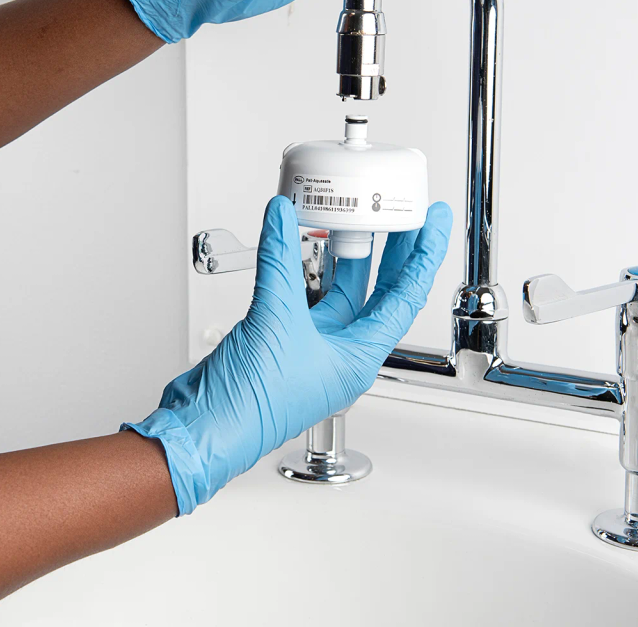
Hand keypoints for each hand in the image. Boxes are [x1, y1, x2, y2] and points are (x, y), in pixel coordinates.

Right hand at [125, 196, 451, 513]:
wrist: (202, 428)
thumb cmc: (248, 406)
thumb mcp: (274, 319)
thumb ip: (279, 261)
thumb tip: (283, 217)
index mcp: (358, 358)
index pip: (405, 296)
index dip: (424, 254)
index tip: (435, 221)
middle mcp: (340, 352)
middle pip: (379, 290)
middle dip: (393, 248)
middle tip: (402, 209)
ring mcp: (311, 346)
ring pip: (340, 290)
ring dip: (346, 253)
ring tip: (356, 215)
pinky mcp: (281, 340)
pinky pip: (302, 294)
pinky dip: (301, 265)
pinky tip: (299, 240)